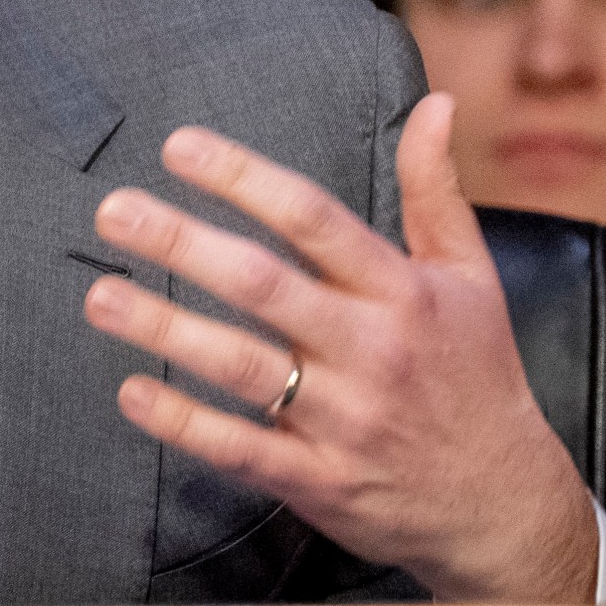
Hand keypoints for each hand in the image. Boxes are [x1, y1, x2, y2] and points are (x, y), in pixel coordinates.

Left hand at [79, 93, 597, 601]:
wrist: (504, 504)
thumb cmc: (476, 375)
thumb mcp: (472, 276)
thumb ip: (437, 188)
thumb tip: (434, 101)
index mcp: (402, 292)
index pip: (313, 220)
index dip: (244, 179)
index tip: (179, 147)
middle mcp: (370, 350)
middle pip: (263, 285)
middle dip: (183, 243)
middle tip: (115, 211)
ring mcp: (343, 419)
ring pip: (241, 365)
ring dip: (164, 327)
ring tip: (100, 295)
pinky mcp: (319, 480)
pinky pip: (241, 448)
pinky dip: (183, 422)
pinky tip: (132, 391)